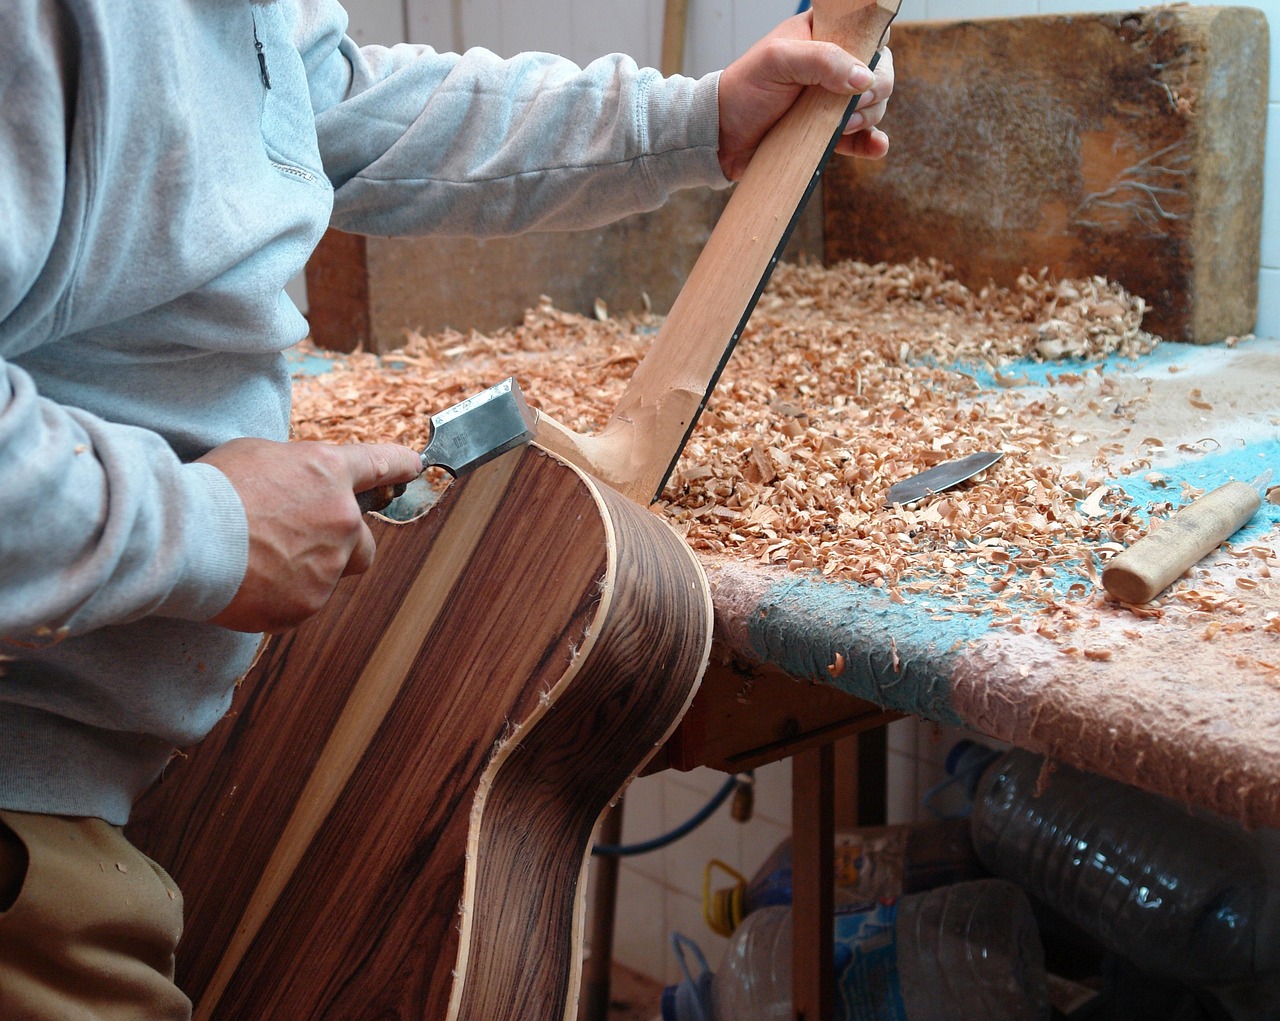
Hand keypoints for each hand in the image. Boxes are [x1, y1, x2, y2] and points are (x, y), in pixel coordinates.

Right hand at [199, 438, 422, 632]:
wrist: (187, 537)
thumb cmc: (212, 489)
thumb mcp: (257, 455)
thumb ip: (294, 471)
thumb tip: (299, 484)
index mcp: (329, 472)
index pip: (380, 464)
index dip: (398, 466)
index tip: (412, 468)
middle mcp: (342, 518)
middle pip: (365, 542)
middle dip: (342, 545)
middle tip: (300, 542)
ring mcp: (329, 564)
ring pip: (331, 574)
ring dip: (306, 570)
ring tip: (258, 560)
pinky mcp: (308, 602)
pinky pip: (302, 601)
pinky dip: (281, 596)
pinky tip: (249, 581)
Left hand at [716, 13, 893, 179]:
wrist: (722, 138)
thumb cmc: (743, 90)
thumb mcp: (777, 61)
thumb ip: (822, 61)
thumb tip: (864, 79)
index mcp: (822, 36)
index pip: (866, 32)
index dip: (873, 49)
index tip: (861, 67)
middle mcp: (832, 67)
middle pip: (878, 72)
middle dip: (872, 90)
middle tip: (850, 104)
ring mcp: (832, 102)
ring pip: (874, 105)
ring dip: (868, 117)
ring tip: (841, 127)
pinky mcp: (829, 133)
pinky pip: (862, 137)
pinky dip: (873, 143)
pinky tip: (876, 146)